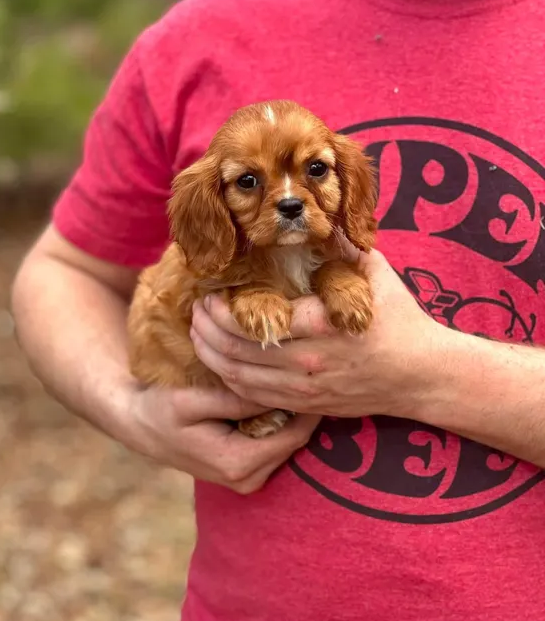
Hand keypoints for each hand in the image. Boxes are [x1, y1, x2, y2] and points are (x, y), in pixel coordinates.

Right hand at [118, 382, 319, 492]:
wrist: (140, 426)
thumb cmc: (161, 409)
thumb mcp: (191, 400)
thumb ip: (234, 400)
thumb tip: (276, 392)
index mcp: (237, 463)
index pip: (294, 435)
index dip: (309, 405)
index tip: (316, 374)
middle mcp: (247, 480)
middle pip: (296, 441)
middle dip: (304, 408)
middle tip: (310, 372)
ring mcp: (247, 481)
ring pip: (289, 444)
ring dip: (293, 415)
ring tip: (294, 381)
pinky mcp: (246, 474)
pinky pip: (276, 446)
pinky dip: (280, 423)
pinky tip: (275, 398)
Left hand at [190, 250, 440, 418]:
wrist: (422, 375)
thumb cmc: (400, 320)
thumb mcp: (373, 274)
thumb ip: (340, 245)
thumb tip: (312, 213)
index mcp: (321, 325)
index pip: (252, 322)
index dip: (221, 311)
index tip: (210, 295)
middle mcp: (308, 362)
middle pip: (236, 351)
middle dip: (206, 331)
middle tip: (196, 312)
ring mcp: (305, 389)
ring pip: (239, 379)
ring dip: (211, 356)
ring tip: (199, 335)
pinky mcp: (306, 406)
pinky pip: (255, 399)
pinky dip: (230, 381)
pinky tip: (221, 364)